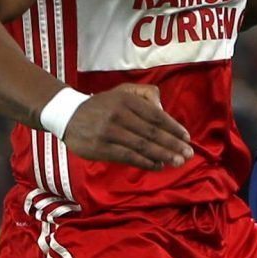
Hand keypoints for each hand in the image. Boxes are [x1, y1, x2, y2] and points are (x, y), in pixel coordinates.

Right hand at [61, 83, 192, 169]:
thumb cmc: (101, 106)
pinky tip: (158, 165)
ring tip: (178, 161)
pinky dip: (145, 162)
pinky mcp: (101, 147)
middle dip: (173, 144)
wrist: (68, 115)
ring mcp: (110, 132)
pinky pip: (128, 156)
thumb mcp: (122, 92)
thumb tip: (163, 109)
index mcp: (127, 100)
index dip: (173, 128)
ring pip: (142, 146)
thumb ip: (145, 94)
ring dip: (163, 155)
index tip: (186, 138)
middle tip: (188, 154)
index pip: (155, 116)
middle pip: (152, 132)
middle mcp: (119, 115)